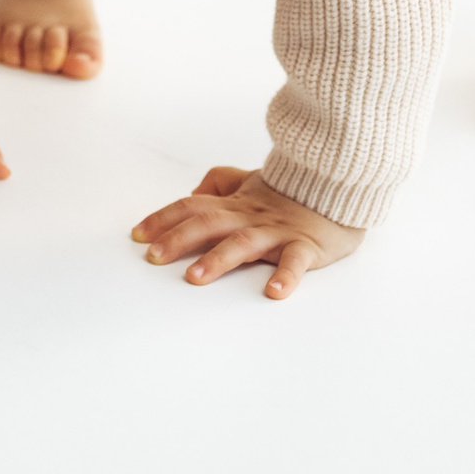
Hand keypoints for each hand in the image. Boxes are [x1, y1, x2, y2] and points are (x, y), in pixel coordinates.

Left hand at [132, 167, 363, 298]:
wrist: (338, 186)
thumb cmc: (289, 192)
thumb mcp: (249, 181)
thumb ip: (219, 185)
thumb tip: (190, 195)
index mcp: (235, 202)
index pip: (191, 206)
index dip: (163, 219)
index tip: (136, 236)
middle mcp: (251, 215)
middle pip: (208, 223)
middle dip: (177, 240)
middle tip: (153, 258)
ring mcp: (277, 231)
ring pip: (243, 242)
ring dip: (217, 259)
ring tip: (195, 277)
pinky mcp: (306, 245)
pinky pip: (295, 261)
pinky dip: (285, 276)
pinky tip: (273, 292)